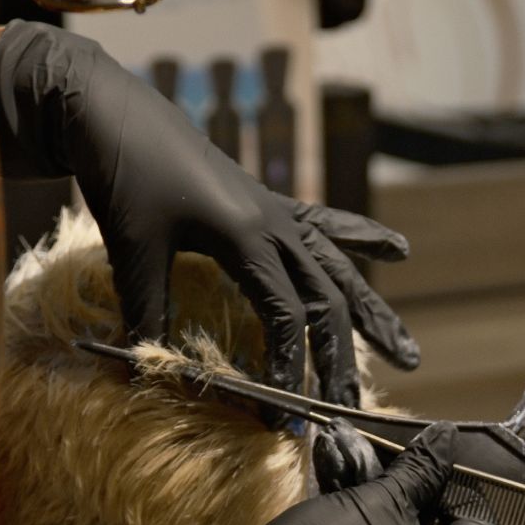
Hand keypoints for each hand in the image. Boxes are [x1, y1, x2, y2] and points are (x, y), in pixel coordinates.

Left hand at [0, 21, 418, 404]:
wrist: (118, 111)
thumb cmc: (125, 177)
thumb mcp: (132, 249)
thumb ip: (144, 312)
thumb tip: (143, 375)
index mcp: (247, 236)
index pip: (286, 314)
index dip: (288, 366)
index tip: (282, 413)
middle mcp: (276, 225)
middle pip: (326, 301)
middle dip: (340, 360)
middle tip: (352, 409)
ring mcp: (278, 213)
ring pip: (340, 271)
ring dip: (373, 315)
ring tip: (407, 355)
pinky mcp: (270, 205)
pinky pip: (328, 226)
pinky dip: (363, 239)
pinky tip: (400, 251)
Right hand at [143, 422, 499, 524]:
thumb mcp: (380, 498)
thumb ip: (421, 469)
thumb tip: (447, 439)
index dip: (462, 487)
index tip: (429, 461)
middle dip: (415, 487)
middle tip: (390, 459)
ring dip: (386, 498)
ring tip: (358, 466)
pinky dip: (369, 521)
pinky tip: (343, 485)